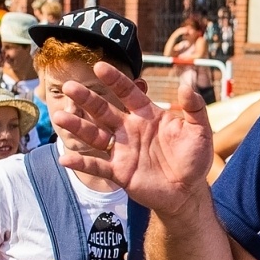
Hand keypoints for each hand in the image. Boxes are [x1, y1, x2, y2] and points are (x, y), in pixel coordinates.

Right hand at [53, 71, 212, 214]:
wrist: (188, 192)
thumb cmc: (194, 158)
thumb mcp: (200, 131)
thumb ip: (194, 106)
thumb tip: (188, 80)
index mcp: (148, 115)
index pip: (128, 93)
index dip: (114, 80)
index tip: (99, 67)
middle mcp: (130, 130)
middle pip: (104, 111)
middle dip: (87, 99)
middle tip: (69, 86)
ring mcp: (123, 150)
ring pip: (95, 136)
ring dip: (77, 127)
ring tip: (59, 117)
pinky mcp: (120, 172)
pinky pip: (97, 166)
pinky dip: (82, 163)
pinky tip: (65, 158)